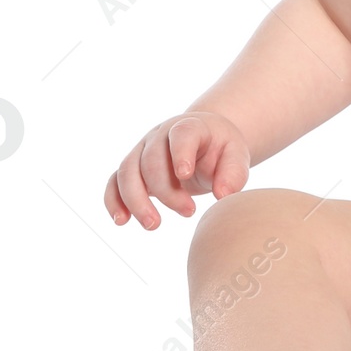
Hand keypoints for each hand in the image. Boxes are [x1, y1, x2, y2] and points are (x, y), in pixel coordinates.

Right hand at [104, 111, 250, 228]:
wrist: (204, 140)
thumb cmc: (221, 149)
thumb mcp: (236, 156)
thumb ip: (234, 173)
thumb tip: (223, 195)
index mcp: (189, 126)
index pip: (181, 134)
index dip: (180, 153)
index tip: (185, 174)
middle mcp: (160, 135)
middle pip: (151, 160)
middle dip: (166, 191)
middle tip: (189, 211)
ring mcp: (142, 150)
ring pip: (127, 172)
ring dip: (136, 200)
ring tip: (153, 224)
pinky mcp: (132, 167)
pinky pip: (115, 182)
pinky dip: (114, 201)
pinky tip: (122, 221)